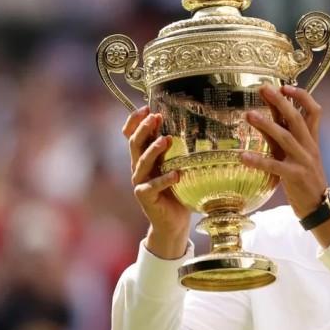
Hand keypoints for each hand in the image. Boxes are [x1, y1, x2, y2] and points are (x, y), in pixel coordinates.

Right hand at [123, 106, 190, 259]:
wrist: (174, 223)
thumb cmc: (179, 192)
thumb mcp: (178, 167)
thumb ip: (180, 152)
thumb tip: (198, 127)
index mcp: (145, 158)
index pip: (132, 135)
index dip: (134, 121)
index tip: (146, 107)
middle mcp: (139, 168)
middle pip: (134, 144)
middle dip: (144, 129)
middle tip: (156, 117)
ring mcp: (140, 183)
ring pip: (141, 163)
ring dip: (154, 150)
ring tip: (167, 140)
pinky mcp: (145, 198)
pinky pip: (152, 187)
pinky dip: (165, 180)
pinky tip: (177, 174)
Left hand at [243, 85, 327, 217]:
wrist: (318, 205)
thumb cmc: (304, 178)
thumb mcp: (295, 154)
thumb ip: (283, 135)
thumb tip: (268, 115)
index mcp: (311, 139)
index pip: (314, 110)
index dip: (301, 96)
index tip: (284, 86)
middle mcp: (309, 146)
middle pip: (297, 118)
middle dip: (281, 102)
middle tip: (264, 88)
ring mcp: (303, 161)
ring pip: (286, 138)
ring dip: (267, 125)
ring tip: (249, 114)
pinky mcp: (295, 176)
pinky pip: (275, 166)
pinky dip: (259, 161)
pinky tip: (243, 157)